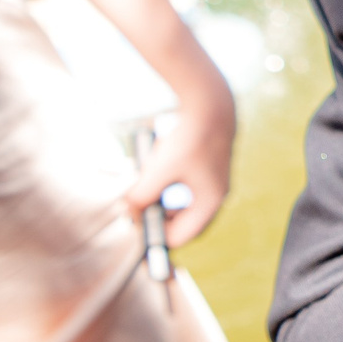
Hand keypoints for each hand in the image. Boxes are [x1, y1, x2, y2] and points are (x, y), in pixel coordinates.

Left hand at [126, 71, 234, 244]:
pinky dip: (167, 187)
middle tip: (135, 211)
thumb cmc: (188, 140)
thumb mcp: (160, 170)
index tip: (135, 226)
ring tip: (142, 190)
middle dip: (158, 218)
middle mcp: (215, 196)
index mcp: (210, 202)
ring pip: (182, 205)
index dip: (157, 235)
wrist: (210, 106)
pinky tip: (154, 172)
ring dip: (160, 201)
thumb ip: (142, 195)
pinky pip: (184, 189)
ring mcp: (212, 182)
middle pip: (183, 222)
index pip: (183, 235)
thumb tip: (127, 210)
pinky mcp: (206, 169)